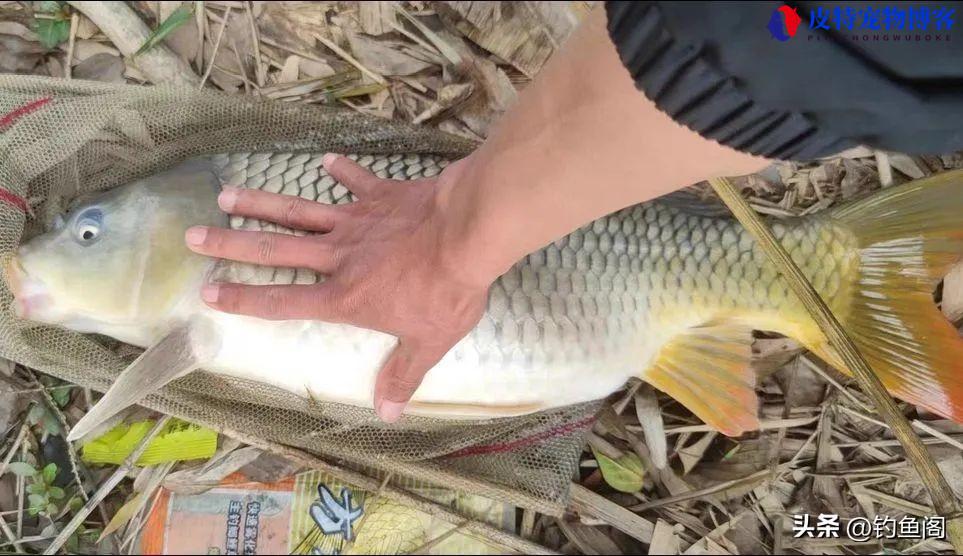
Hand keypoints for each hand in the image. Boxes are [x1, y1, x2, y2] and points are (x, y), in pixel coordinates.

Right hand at [184, 154, 491, 421]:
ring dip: (263, 203)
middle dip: (231, 244)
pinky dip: (342, 171)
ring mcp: (357, 221)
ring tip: (227, 194)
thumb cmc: (447, 291)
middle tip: (194, 235)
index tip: (209, 291)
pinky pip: (356, 180)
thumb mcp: (428, 342)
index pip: (282, 301)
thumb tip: (387, 413)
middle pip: (275, 249)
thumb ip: (403, 374)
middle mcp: (340, 256)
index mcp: (345, 295)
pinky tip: (327, 161)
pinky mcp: (380, 195)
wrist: (468, 231)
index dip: (244, 298)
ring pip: (299, 211)